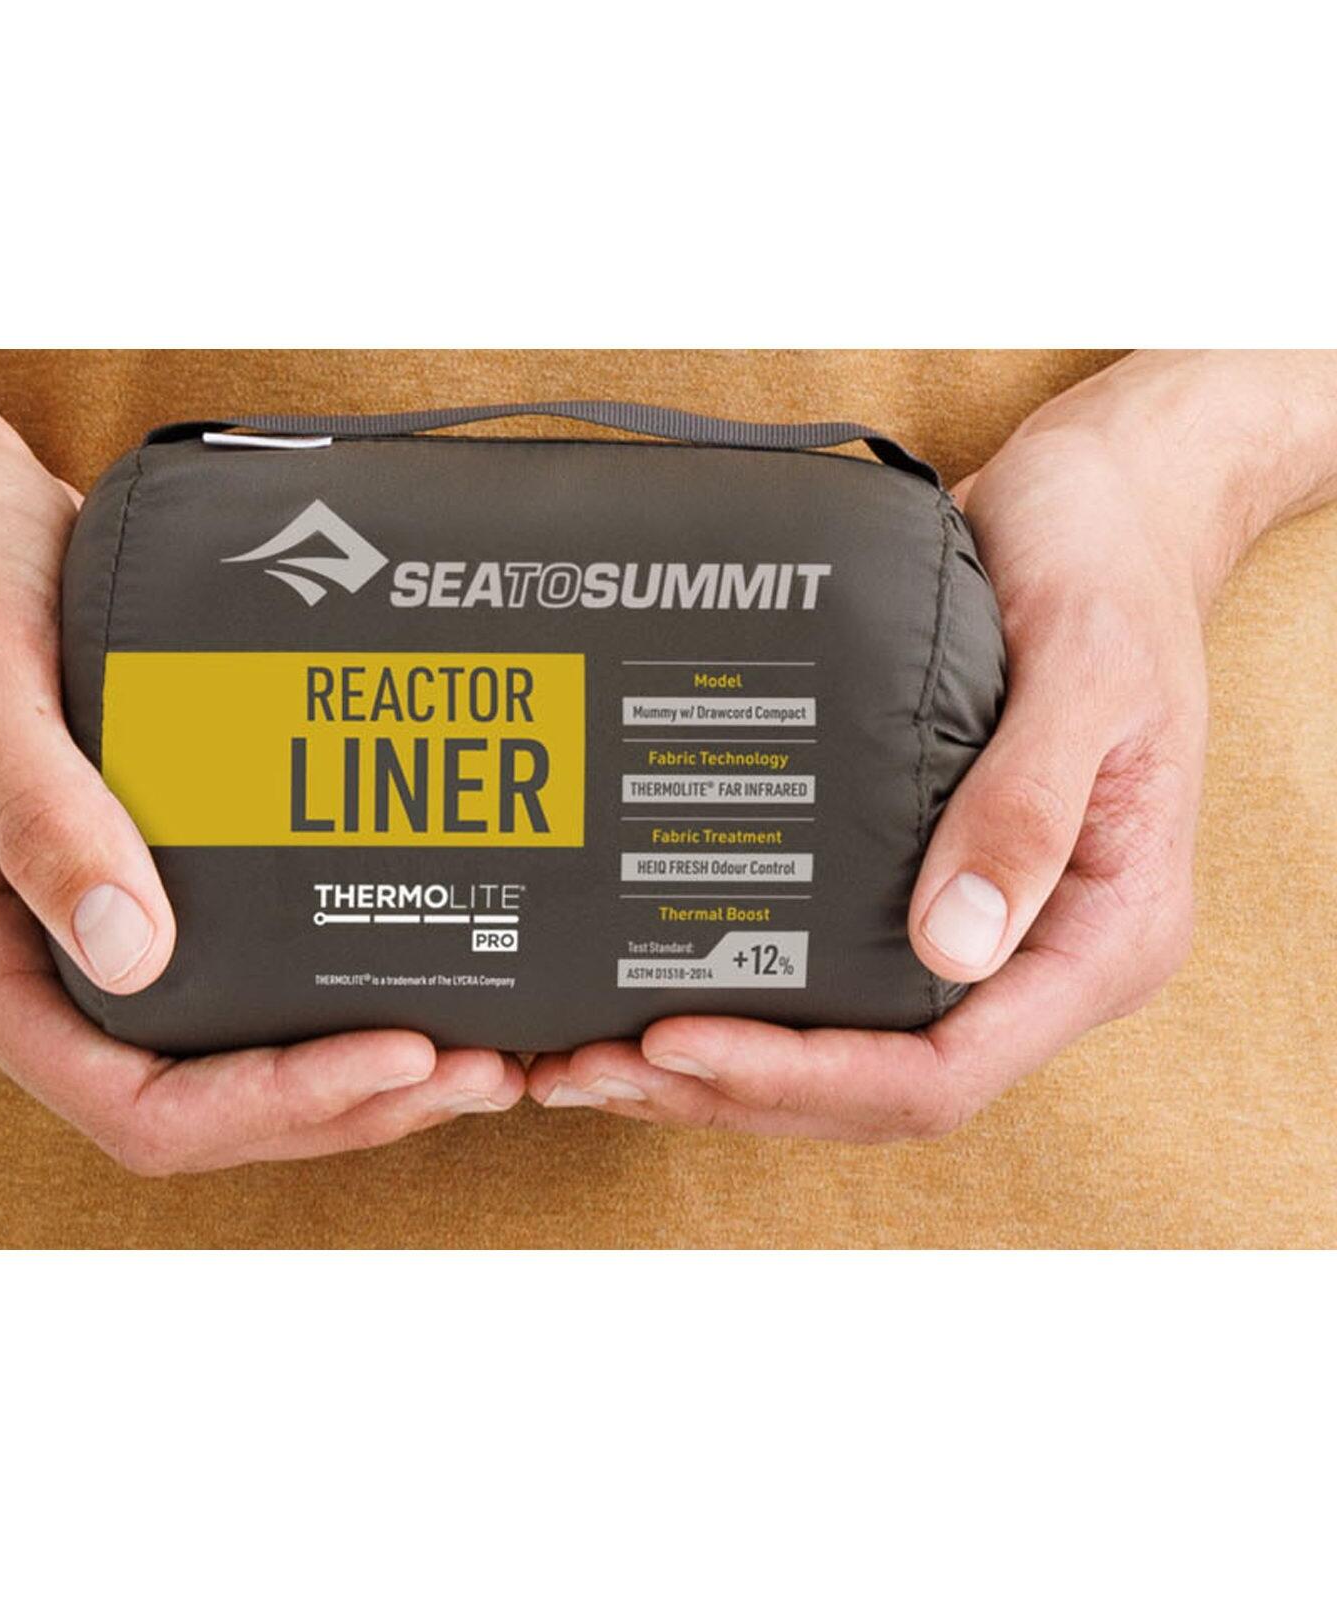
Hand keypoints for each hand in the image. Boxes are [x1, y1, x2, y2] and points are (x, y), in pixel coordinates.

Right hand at [0, 353, 520, 1170]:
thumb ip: (43, 815)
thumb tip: (135, 951)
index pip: (134, 1103)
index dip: (273, 1103)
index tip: (397, 1052)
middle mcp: (43, 969)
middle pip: (207, 1108)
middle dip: (343, 1104)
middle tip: (478, 1066)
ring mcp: (97, 935)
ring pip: (235, 1065)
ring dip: (356, 1074)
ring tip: (478, 1047)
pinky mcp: (151, 887)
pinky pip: (245, 986)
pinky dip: (330, 1001)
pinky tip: (419, 972)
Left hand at [530, 352, 1336, 1139]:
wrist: (1104, 502)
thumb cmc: (1109, 572)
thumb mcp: (1085, 674)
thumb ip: (1026, 809)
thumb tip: (954, 944)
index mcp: (1103, 934)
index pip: (945, 1067)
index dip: (805, 1074)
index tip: (680, 1039)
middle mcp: (1036, 954)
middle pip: (875, 1087)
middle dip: (733, 1089)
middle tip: (596, 1066)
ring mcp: (982, 929)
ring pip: (845, 1055)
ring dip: (721, 1070)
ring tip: (595, 1059)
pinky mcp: (921, 890)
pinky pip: (833, 983)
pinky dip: (745, 1004)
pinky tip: (654, 995)